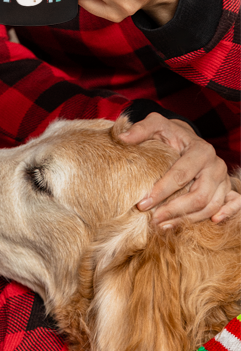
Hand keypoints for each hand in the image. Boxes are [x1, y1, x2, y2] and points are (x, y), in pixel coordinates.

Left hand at [120, 113, 240, 225]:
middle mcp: (216, 165)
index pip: (180, 176)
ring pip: (211, 206)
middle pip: (198, 196)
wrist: (186, 138)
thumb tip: (122, 139)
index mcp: (200, 150)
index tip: (142, 204)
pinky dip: (225, 215)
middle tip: (153, 220)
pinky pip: (234, 205)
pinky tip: (210, 223)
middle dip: (174, 210)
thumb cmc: (169, 133)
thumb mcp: (155, 125)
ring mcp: (224, 179)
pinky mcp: (228, 189)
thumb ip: (140, 130)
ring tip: (164, 226)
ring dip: (188, 219)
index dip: (161, 191)